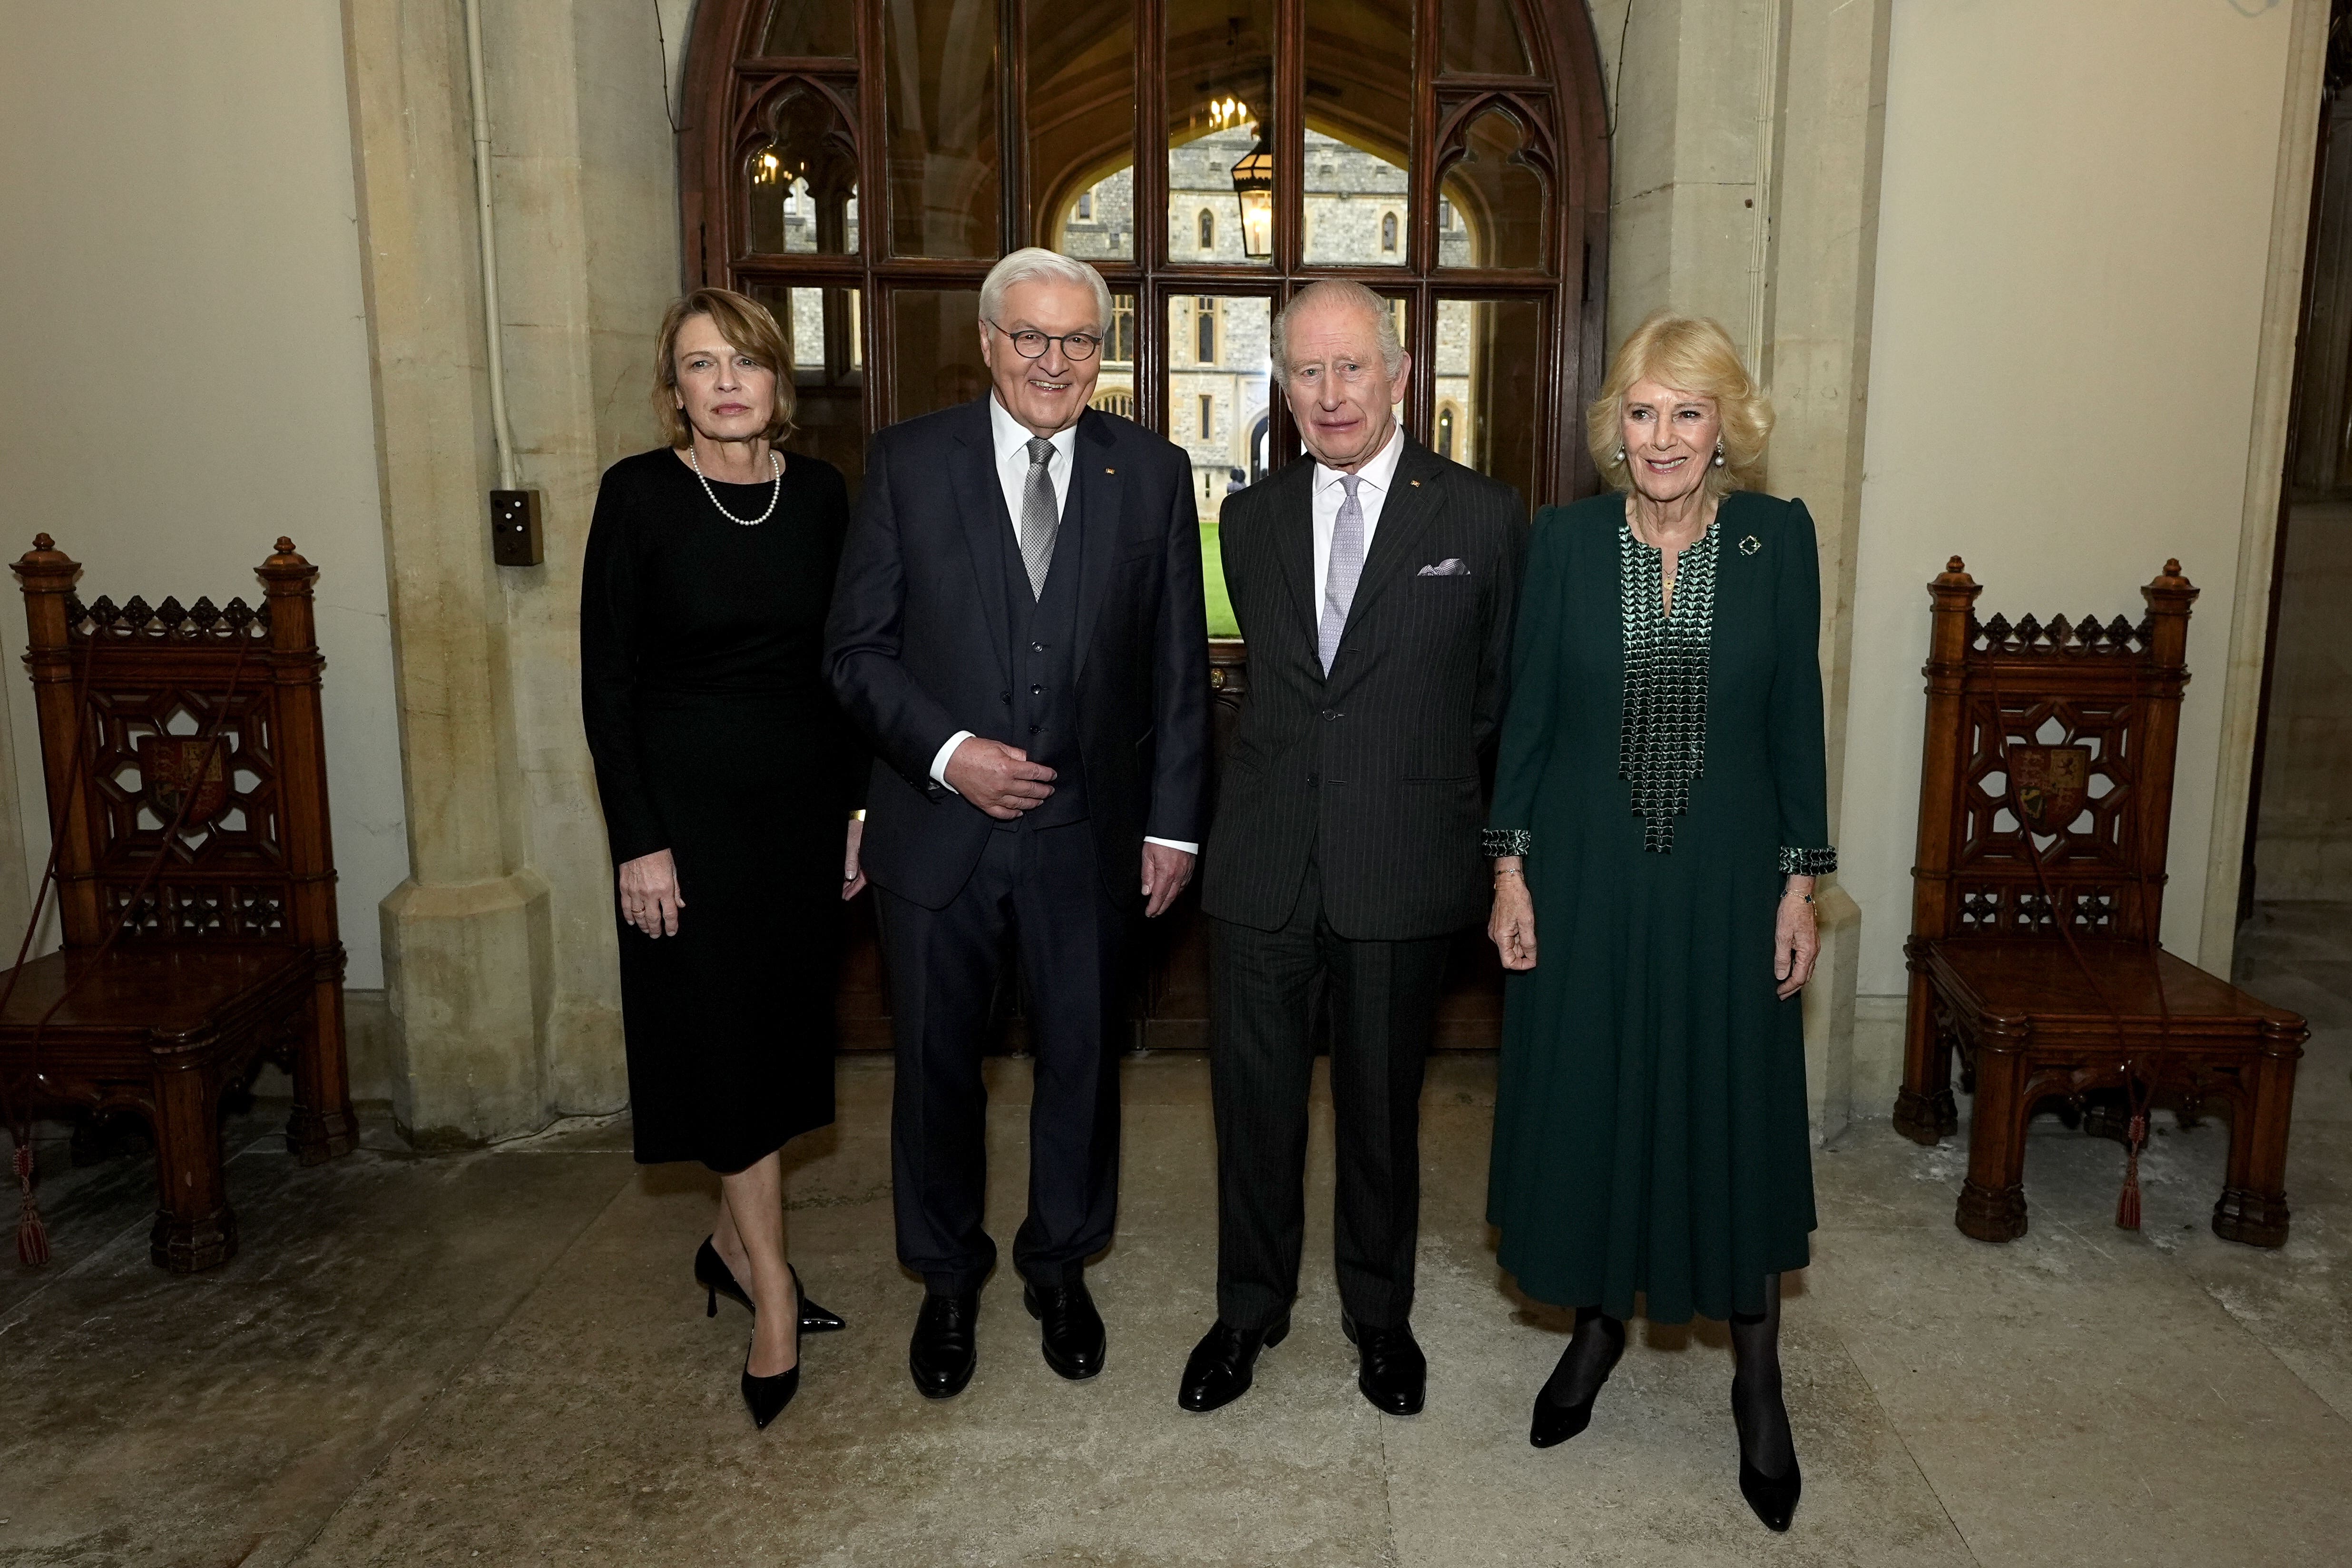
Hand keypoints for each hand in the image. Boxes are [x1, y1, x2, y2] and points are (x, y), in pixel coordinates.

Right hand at [618, 848, 683, 937]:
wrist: (640, 842)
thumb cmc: (659, 854)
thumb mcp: (673, 870)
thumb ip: (676, 890)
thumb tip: (680, 905)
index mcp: (665, 889)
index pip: (669, 913)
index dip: (671, 925)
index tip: (672, 932)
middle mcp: (650, 893)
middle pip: (653, 919)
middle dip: (656, 929)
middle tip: (657, 935)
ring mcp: (635, 892)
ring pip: (638, 915)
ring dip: (643, 925)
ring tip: (646, 930)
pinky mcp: (624, 888)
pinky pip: (625, 907)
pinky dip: (628, 916)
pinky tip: (631, 922)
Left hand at [842, 817, 867, 899]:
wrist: (863, 815)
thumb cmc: (858, 827)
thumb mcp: (853, 843)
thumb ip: (852, 860)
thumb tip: (849, 876)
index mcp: (868, 860)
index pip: (862, 880)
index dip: (854, 890)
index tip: (846, 897)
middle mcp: (868, 860)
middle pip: (861, 879)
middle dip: (852, 888)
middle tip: (843, 896)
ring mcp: (866, 857)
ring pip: (860, 874)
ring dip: (852, 882)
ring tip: (844, 890)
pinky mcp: (864, 852)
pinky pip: (860, 867)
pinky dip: (854, 873)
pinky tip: (849, 877)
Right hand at [943, 737, 1055, 819]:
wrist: (951, 758)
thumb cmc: (974, 750)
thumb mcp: (999, 746)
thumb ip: (1017, 754)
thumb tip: (1029, 760)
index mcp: (1008, 768)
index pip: (1035, 773)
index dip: (1047, 774)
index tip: (1052, 775)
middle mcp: (1003, 784)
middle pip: (1030, 790)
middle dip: (1044, 790)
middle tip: (1051, 790)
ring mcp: (994, 797)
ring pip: (1019, 804)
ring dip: (1033, 803)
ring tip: (1040, 800)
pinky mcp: (984, 804)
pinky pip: (1002, 813)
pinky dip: (1013, 814)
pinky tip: (1020, 812)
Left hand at [1140, 842, 1194, 917]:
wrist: (1177, 826)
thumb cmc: (1160, 838)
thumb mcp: (1148, 855)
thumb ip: (1147, 874)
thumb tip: (1146, 891)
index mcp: (1166, 873)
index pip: (1159, 896)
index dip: (1154, 907)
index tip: (1149, 913)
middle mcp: (1178, 875)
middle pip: (1170, 897)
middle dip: (1161, 907)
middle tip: (1155, 914)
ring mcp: (1186, 872)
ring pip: (1178, 892)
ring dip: (1170, 901)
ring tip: (1162, 906)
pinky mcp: (1191, 867)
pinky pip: (1185, 884)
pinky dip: (1178, 891)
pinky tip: (1174, 893)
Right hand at [1488, 863, 1536, 969]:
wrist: (1508, 882)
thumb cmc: (1517, 898)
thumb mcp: (1527, 921)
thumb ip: (1529, 942)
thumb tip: (1532, 957)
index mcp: (1500, 937)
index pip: (1508, 962)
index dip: (1521, 965)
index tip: (1534, 960)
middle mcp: (1495, 936)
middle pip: (1510, 955)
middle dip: (1524, 953)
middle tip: (1535, 941)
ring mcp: (1496, 931)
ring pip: (1510, 947)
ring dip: (1522, 944)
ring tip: (1529, 930)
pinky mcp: (1498, 926)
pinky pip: (1509, 938)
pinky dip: (1518, 937)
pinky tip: (1524, 926)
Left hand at [1774, 884, 1819, 998]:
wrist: (1800, 895)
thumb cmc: (1791, 912)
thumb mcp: (1782, 936)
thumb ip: (1782, 957)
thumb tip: (1781, 975)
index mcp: (1807, 952)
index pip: (1800, 977)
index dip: (1789, 987)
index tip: (1779, 993)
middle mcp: (1814, 951)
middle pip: (1806, 976)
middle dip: (1794, 987)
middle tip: (1782, 995)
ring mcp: (1814, 946)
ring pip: (1807, 969)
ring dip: (1797, 979)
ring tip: (1785, 986)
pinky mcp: (1810, 941)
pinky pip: (1807, 961)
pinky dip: (1799, 969)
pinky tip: (1791, 969)